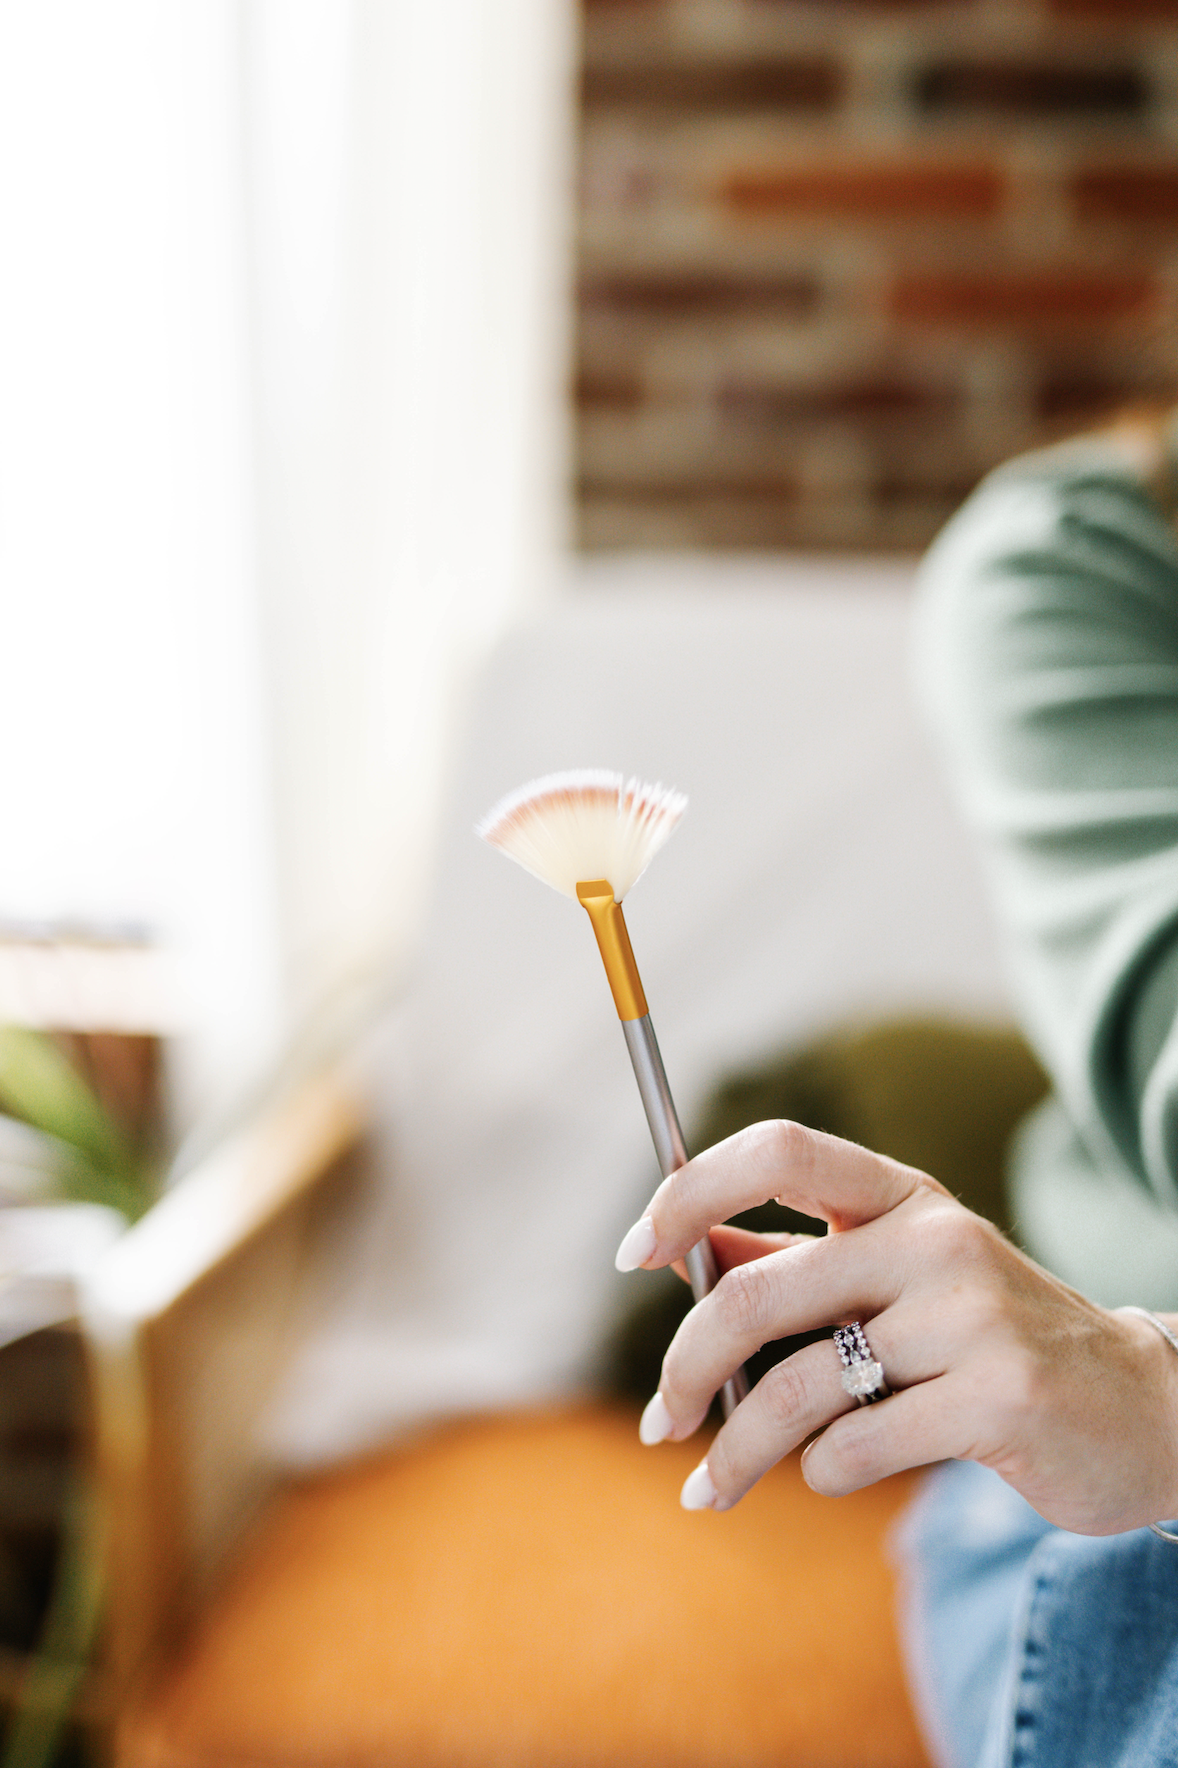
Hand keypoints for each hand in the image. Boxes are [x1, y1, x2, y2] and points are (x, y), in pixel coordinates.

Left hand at [616, 1120, 1177, 1532]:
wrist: (1137, 1410)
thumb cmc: (985, 1341)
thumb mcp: (894, 1279)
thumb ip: (793, 1262)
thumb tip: (680, 1250)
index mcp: (902, 1195)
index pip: (778, 1153)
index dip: (689, 1193)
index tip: (633, 1252)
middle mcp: (935, 1238)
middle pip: (759, 1293)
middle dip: (685, 1366)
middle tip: (659, 1423)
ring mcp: (972, 1315)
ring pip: (797, 1387)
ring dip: (736, 1451)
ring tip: (709, 1489)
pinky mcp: (1000, 1397)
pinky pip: (854, 1447)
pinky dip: (820, 1474)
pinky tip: (831, 1475)